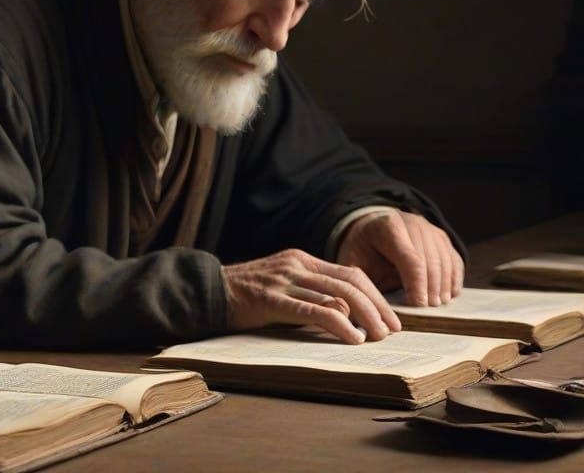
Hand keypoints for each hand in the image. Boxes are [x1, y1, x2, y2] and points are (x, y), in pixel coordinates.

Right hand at [223, 248, 402, 343]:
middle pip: (351, 283)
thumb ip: (310, 293)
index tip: (389, 318)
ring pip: (338, 295)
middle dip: (377, 307)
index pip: (350, 273)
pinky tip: (352, 337)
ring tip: (377, 337)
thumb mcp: (281, 286)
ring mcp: (284, 280)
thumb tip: (346, 314)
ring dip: (365, 317)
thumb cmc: (244, 296)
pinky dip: (339, 324)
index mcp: (301, 259)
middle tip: (391, 330)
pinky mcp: (272, 299)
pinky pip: (313, 310)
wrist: (206, 291)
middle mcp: (296, 265)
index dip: (376, 295)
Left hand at [336, 209, 463, 306]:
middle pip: (430, 260)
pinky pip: (453, 258)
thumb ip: (361, 280)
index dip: (417, 284)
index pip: (410, 258)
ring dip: (444, 284)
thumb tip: (369, 308)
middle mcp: (413, 224)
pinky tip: (450, 294)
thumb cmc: (361, 250)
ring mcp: (430, 229)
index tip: (418, 305)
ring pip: (444, 260)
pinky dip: (453, 277)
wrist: (369, 229)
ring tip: (439, 304)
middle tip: (430, 309)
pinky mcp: (441, 238)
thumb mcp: (352, 262)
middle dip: (431, 287)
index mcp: (388, 227)